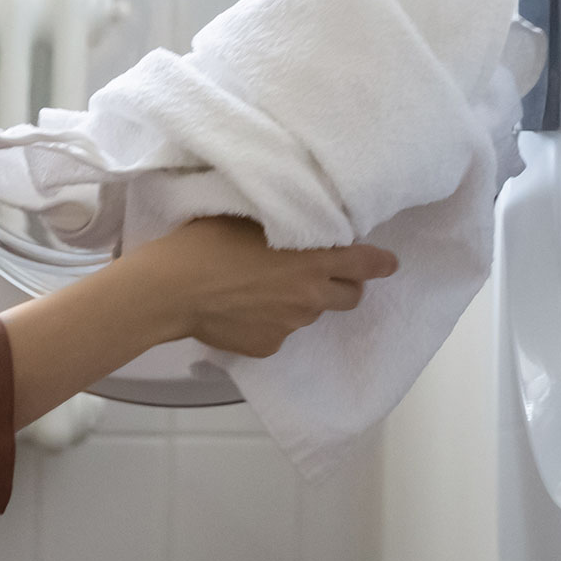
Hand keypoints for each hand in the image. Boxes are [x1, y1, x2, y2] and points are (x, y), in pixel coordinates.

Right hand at [121, 216, 399, 356]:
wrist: (172, 289)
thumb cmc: (207, 241)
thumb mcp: (252, 214)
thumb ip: (287, 219)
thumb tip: (300, 215)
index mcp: (314, 258)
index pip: (366, 263)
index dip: (380, 263)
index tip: (388, 263)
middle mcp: (311, 296)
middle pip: (350, 296)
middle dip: (343, 284)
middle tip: (320, 272)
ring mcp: (291, 325)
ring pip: (311, 314)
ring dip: (302, 301)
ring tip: (267, 288)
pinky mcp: (268, 346)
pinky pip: (280, 333)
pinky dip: (271, 322)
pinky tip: (244, 309)